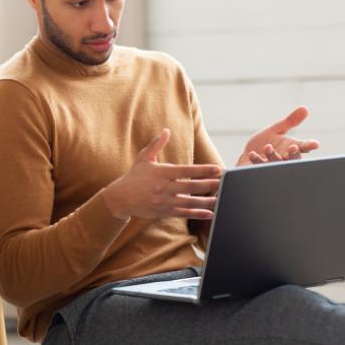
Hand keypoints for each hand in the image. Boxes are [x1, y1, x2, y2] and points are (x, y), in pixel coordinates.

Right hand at [103, 128, 222, 219]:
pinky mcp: (164, 211)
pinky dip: (197, 213)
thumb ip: (156, 145)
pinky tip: (209, 213)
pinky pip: (183, 213)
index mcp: (161, 172)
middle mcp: (164, 187)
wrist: (121, 198)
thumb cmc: (134, 176)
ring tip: (220, 199)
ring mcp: (164, 201)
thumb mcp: (144, 158)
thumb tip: (166, 131)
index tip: (216, 169)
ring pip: (189, 202)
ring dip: (206, 201)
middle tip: (223, 183)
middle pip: (190, 186)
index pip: (186, 170)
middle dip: (208, 184)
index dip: (203, 170)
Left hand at [237, 106, 319, 165]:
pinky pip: (259, 166)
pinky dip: (256, 160)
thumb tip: (305, 108)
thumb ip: (290, 121)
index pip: (304, 147)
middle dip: (294, 154)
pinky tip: (253, 154)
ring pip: (276, 163)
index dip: (310, 146)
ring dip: (273, 155)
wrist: (248, 155)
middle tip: (293, 147)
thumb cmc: (265, 143)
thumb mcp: (277, 130)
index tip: (315, 144)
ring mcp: (272, 166)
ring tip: (267, 147)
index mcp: (291, 148)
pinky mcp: (259, 169)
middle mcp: (284, 159)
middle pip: (293, 159)